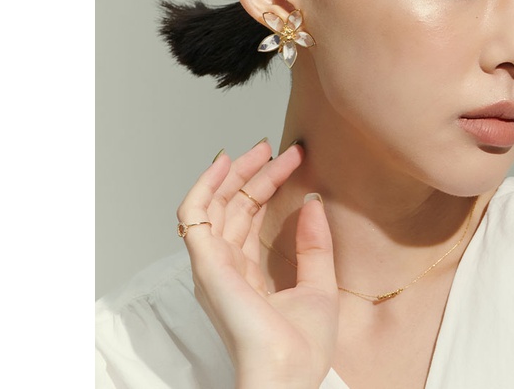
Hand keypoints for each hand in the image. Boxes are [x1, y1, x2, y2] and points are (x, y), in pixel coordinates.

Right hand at [176, 141, 338, 388]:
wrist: (289, 376)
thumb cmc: (301, 347)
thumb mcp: (318, 285)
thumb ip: (314, 245)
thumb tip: (313, 201)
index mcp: (246, 273)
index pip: (251, 216)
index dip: (269, 184)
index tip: (295, 160)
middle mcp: (226, 266)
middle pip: (233, 206)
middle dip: (253, 173)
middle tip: (275, 147)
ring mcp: (213, 264)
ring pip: (214, 204)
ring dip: (234, 172)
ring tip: (259, 149)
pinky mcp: (207, 263)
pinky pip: (194, 215)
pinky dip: (205, 185)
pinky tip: (224, 163)